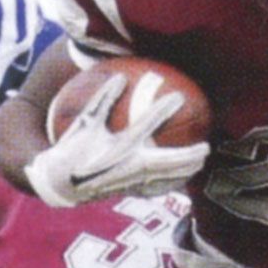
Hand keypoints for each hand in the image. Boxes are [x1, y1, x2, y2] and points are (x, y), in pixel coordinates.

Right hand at [24, 73, 208, 206]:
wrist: (60, 183)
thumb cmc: (72, 149)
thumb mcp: (86, 122)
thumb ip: (102, 100)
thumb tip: (118, 76)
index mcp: (120, 146)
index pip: (146, 124)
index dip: (162, 109)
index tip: (178, 96)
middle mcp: (130, 165)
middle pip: (168, 161)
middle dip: (189, 155)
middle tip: (206, 146)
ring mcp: (133, 181)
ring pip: (166, 178)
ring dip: (185, 171)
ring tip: (200, 164)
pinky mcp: (130, 190)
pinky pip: (156, 188)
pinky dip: (171, 183)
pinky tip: (180, 180)